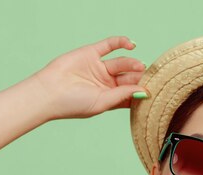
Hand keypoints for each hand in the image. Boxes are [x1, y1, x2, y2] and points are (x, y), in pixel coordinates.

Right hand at [30, 36, 147, 120]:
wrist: (49, 92)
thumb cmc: (73, 104)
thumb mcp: (103, 102)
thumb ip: (123, 95)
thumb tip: (143, 91)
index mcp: (110, 97)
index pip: (131, 93)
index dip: (141, 91)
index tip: (153, 90)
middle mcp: (106, 82)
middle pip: (129, 77)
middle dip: (139, 76)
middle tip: (149, 76)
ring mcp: (99, 67)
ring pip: (122, 62)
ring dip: (132, 62)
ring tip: (140, 66)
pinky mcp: (91, 53)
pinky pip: (109, 45)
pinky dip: (121, 42)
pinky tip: (132, 44)